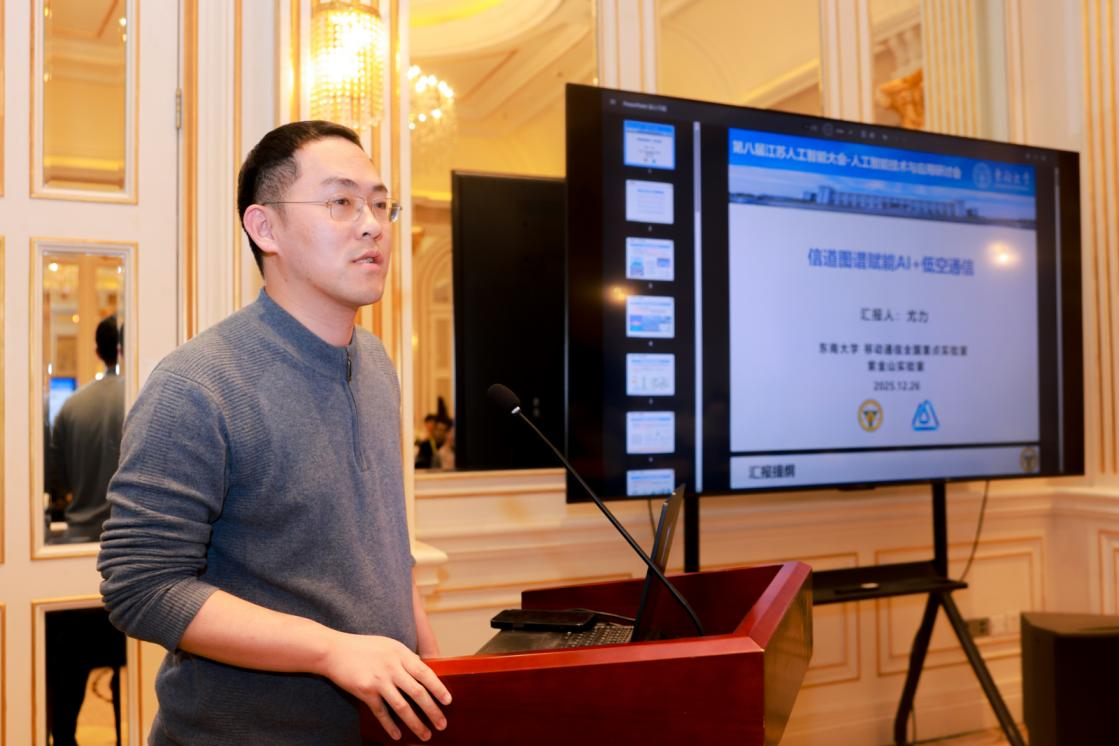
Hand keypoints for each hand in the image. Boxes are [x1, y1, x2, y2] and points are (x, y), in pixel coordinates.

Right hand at [321, 632, 451, 741]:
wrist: (334, 650)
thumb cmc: (363, 647)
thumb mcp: (389, 645)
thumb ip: (405, 658)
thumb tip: (423, 670)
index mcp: (400, 654)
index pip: (425, 673)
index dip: (438, 688)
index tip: (448, 702)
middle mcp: (392, 667)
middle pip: (417, 693)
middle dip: (432, 711)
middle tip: (442, 724)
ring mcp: (378, 680)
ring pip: (402, 706)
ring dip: (416, 723)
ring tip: (426, 735)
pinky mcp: (365, 691)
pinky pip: (381, 712)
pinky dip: (390, 725)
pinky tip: (398, 735)